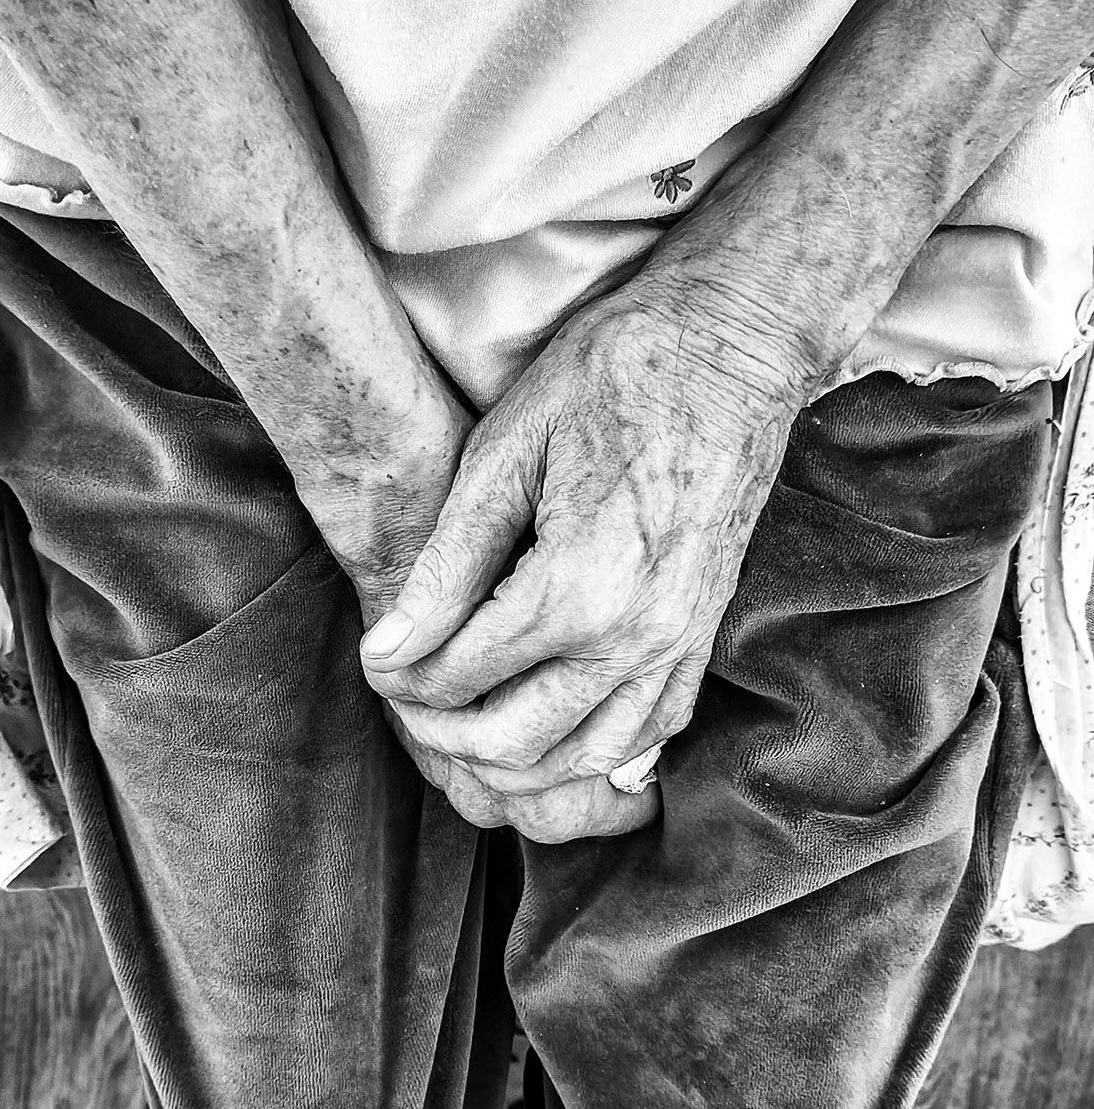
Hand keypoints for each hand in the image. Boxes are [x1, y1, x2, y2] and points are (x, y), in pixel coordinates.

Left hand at [305, 367, 657, 839]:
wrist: (734, 347)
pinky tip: (551, 739)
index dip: (400, 678)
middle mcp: (636, 636)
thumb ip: (445, 565)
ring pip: (582, 757)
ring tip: (462, 721)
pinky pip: (648, 733)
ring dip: (512, 760)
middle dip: (443, 732)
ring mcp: (679, 644)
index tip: (373, 658)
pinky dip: (590, 754)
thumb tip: (386, 650)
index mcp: (578, 588)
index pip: (461, 675)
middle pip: (514, 739)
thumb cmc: (614, 375)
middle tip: (405, 697)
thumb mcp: (505, 453)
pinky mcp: (704, 636)